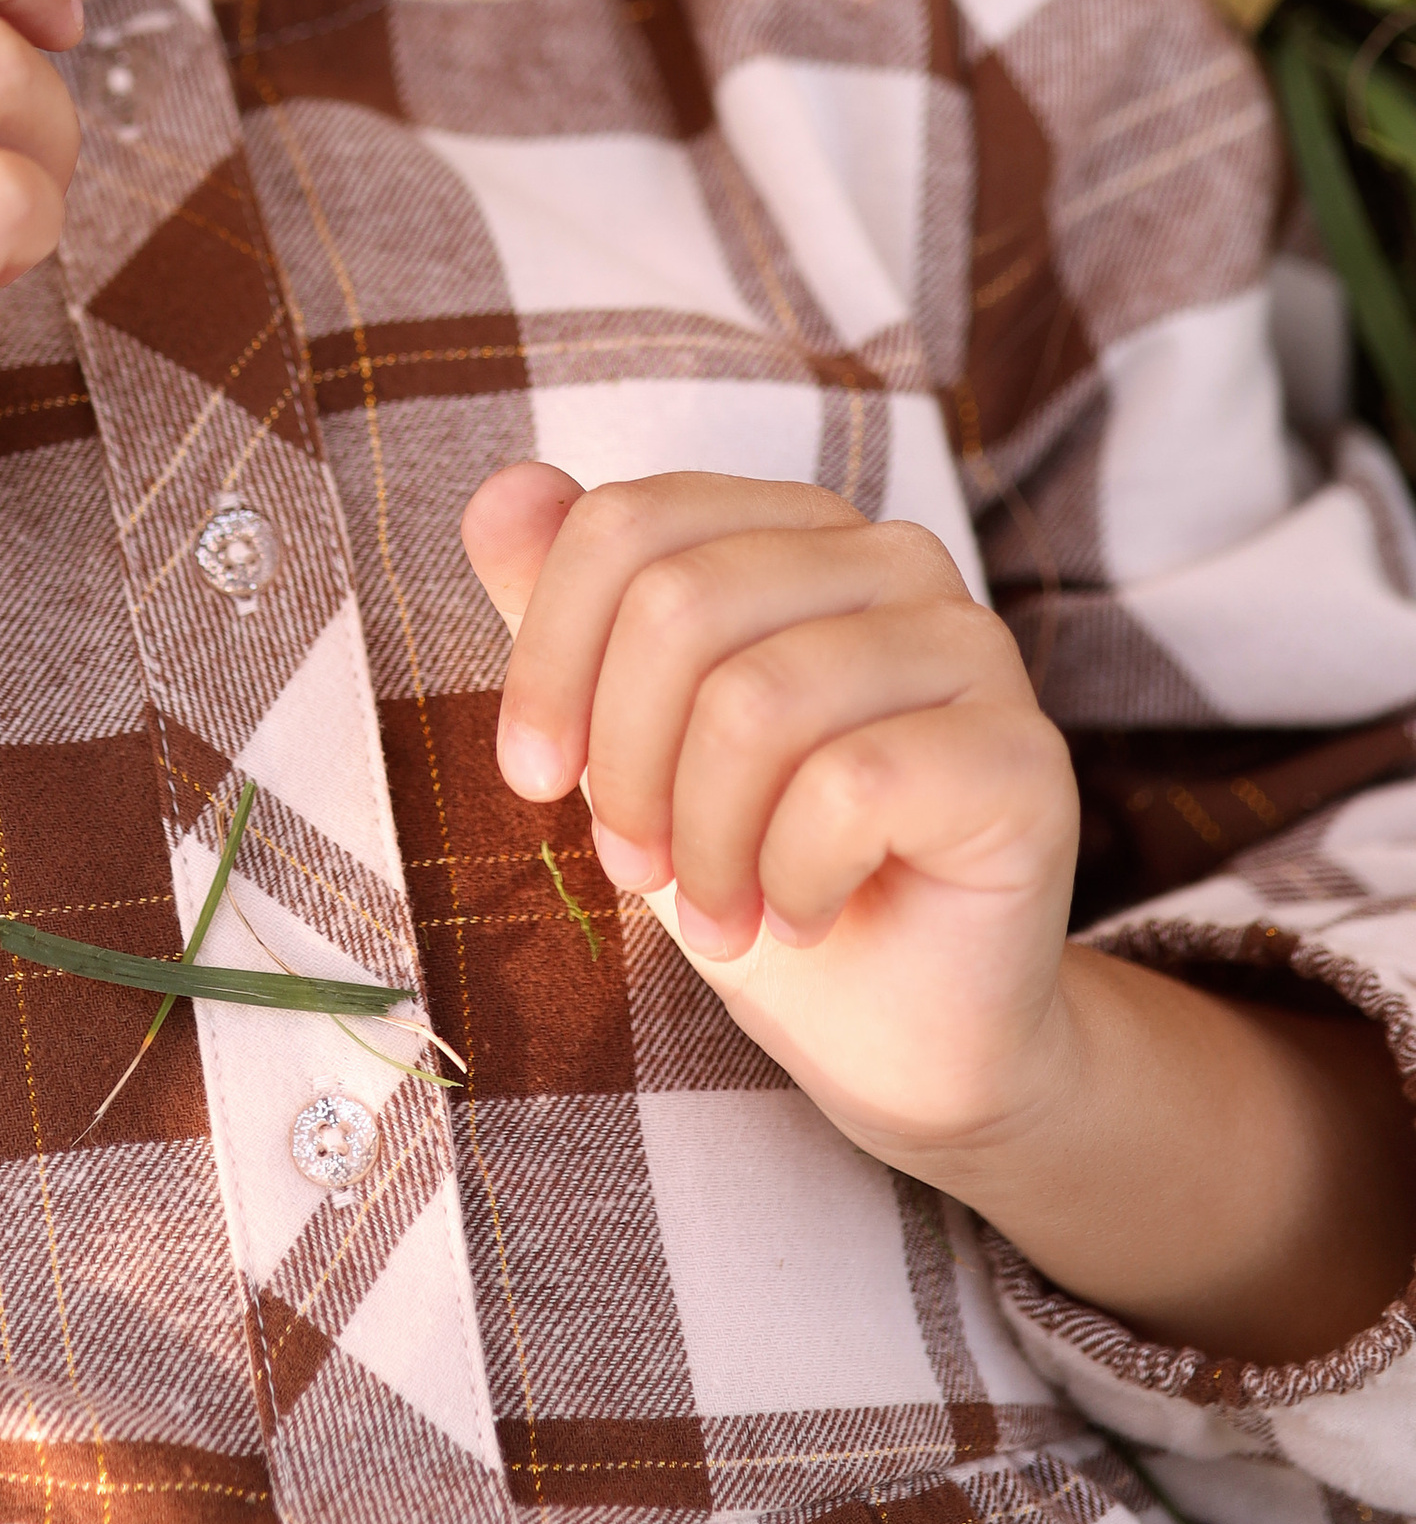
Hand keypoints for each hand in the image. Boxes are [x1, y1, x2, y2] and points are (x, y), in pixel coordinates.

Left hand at [461, 461, 1078, 1180]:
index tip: (533, 780)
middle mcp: (892, 556)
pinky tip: (805, 914)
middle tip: (639, 873)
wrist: (900, 1032)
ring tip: (722, 917)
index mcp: (791, 529)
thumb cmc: (755, 868)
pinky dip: (792, 877)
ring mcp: (971, 645)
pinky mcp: (1023, 753)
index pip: (627, 522)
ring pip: (757, 701)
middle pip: (680, 605)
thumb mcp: (629, 740)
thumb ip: (565, 609)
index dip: (550, 657)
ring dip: (707, 845)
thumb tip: (500, 491)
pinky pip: (851, 787)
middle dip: (626, 766)